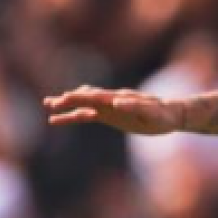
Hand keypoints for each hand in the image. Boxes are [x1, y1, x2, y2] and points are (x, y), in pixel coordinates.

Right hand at [44, 87, 180, 134]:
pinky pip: (86, 116)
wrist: (170, 115)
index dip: (82, 97)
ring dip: (66, 106)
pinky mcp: (108, 115)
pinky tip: (57, 120)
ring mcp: (108, 107)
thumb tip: (116, 102)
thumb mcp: (152, 112)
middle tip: (50, 103)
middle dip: (68, 100)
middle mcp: (111, 100)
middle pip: (86, 98)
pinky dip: (72, 116)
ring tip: (48, 106)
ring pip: (83, 105)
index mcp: (120, 98)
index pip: (97, 96)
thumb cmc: (163, 114)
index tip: (66, 98)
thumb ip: (135, 106)